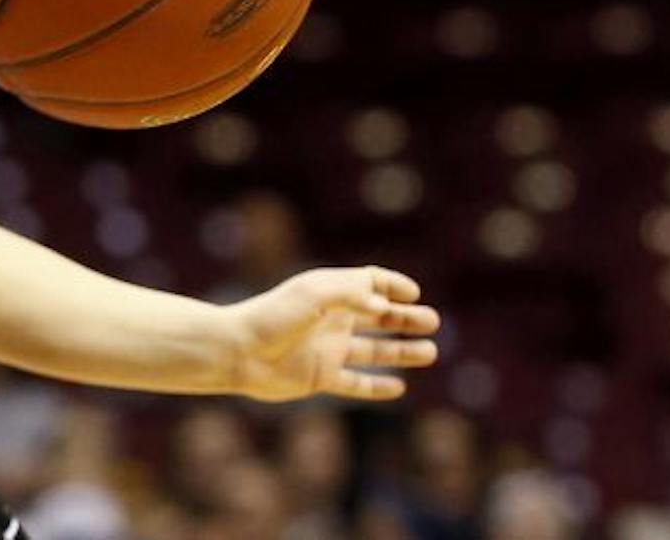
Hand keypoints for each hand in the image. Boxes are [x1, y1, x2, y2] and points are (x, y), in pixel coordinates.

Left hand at [224, 266, 439, 401]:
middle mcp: (331, 320)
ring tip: (430, 352)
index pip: (368, 283)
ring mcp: (327, 349)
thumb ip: (351, 294)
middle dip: (406, 318)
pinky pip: (355, 383)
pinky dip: (376, 385)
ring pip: (373, 350)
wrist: (238, 352)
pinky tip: (399, 387)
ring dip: (401, 351)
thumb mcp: (313, 294)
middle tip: (432, 322)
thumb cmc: (272, 316)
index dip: (391, 285)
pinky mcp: (320, 377)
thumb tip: (385, 308)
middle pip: (377, 317)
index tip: (413, 293)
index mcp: (328, 293)